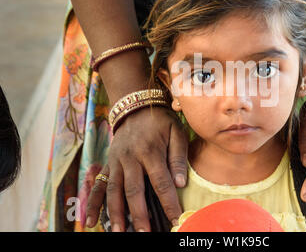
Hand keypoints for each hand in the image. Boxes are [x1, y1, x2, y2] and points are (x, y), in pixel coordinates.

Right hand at [85, 106, 188, 230]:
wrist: (135, 106)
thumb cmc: (160, 122)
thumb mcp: (176, 132)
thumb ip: (178, 157)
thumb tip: (180, 183)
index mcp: (150, 151)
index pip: (161, 183)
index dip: (169, 203)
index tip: (176, 219)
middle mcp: (130, 159)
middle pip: (134, 191)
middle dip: (139, 214)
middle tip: (145, 233)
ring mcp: (115, 162)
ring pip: (113, 191)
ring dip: (115, 213)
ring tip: (118, 232)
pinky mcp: (107, 164)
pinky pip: (97, 185)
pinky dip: (92, 204)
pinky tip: (90, 221)